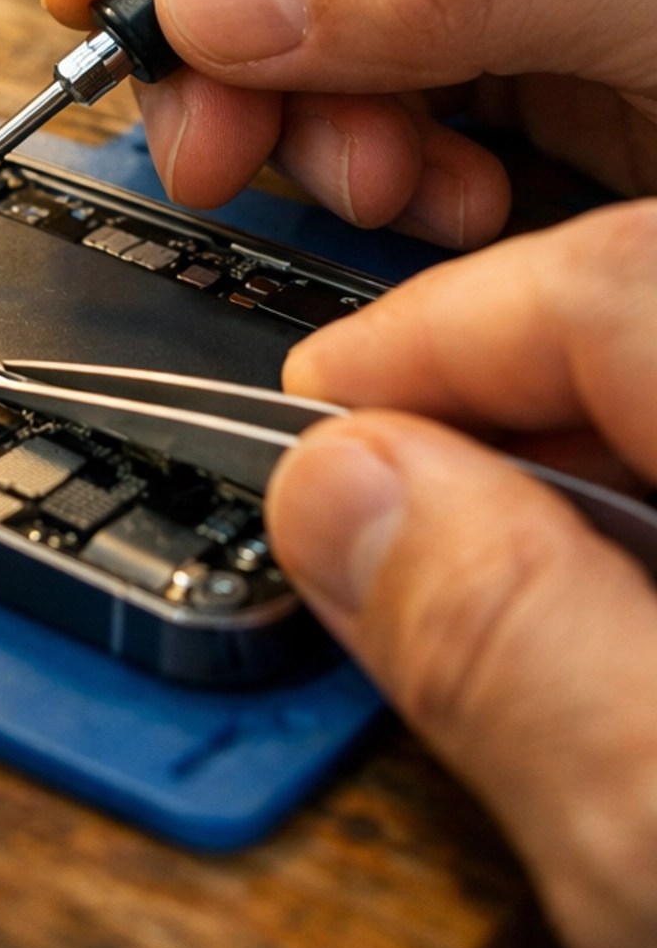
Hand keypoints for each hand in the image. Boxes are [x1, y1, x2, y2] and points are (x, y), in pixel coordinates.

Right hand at [267, 203, 656, 947]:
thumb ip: (513, 654)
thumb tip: (354, 493)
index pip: (634, 293)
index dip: (448, 334)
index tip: (324, 408)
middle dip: (507, 397)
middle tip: (373, 496)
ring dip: (581, 480)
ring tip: (472, 576)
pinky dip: (651, 556)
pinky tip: (607, 637)